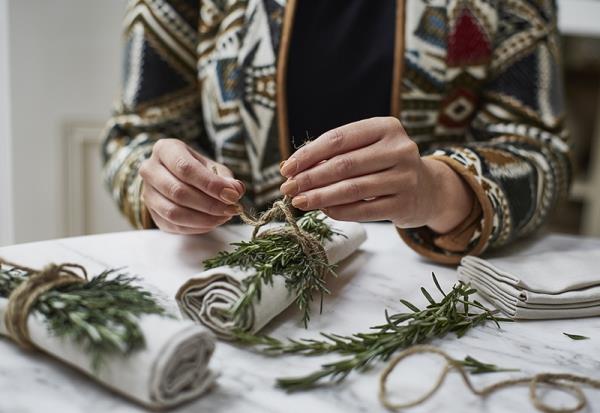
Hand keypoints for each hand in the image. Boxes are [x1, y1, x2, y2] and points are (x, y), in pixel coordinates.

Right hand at [139, 139, 243, 233]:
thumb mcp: (213, 167)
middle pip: (178, 192)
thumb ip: (225, 178)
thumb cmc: (198, 170)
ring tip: (223, 217)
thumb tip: (236, 190)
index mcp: (165, 149)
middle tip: (231, 209)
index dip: (210, 184)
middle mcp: (150, 170)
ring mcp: (147, 193)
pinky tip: (212, 222)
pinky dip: (197, 227)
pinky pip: (173, 225)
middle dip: (209, 204)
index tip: (232, 195)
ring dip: (203, 219)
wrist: (177, 178)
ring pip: (173, 212)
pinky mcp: (152, 213)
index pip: (186, 168)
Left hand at [279, 117, 473, 232]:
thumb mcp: (366, 149)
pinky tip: (323, 210)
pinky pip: (363, 210)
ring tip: (299, 201)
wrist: (427, 189)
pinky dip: (338, 211)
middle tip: (287, 189)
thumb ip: (334, 155)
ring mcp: (405, 177)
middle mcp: (399, 149)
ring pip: (352, 189)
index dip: (309, 154)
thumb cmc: (385, 165)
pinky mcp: (405, 204)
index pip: (338, 138)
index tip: (287, 168)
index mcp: (386, 127)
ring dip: (320, 197)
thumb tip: (291, 168)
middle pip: (343, 165)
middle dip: (309, 178)